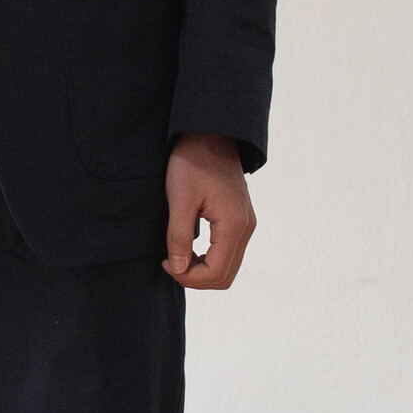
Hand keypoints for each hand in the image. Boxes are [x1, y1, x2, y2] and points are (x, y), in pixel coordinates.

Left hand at [163, 132, 255, 290]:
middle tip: (170, 263)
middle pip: (225, 277)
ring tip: (178, 256)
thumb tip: (178, 269)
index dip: (188, 277)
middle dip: (195, 278)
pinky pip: (229, 253)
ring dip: (202, 271)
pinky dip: (210, 260)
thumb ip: (179, 236)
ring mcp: (246, 224)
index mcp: (234, 225)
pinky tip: (190, 249)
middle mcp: (246, 228)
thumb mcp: (180, 199)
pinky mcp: (241, 220)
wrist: (210, 134)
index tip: (166, 262)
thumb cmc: (192, 162)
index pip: (215, 273)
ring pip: (229, 267)